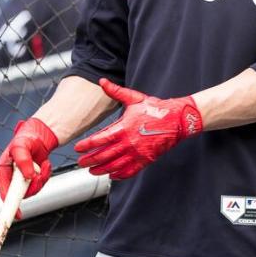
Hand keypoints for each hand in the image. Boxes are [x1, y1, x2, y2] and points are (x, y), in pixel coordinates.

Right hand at [0, 118, 58, 218]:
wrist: (39, 135)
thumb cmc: (25, 138)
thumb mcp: (21, 146)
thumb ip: (23, 161)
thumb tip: (28, 176)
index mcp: (2, 171)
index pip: (4, 193)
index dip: (10, 205)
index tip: (18, 215)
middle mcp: (10, 177)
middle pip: (21, 194)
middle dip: (33, 186)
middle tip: (38, 175)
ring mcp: (21, 179)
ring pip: (32, 190)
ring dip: (41, 179)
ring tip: (42, 166)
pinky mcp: (32, 178)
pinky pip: (40, 183)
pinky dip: (45, 174)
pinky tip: (45, 164)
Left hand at [74, 79, 202, 179]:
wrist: (177, 119)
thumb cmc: (155, 108)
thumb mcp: (134, 98)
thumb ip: (116, 91)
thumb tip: (102, 81)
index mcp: (125, 128)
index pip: (100, 140)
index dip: (87, 145)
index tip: (78, 148)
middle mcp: (130, 143)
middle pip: (104, 155)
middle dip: (90, 161)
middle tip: (81, 163)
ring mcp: (138, 153)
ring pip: (115, 166)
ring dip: (101, 170)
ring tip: (92, 171)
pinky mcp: (146, 160)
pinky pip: (130, 171)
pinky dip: (119, 175)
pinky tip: (112, 175)